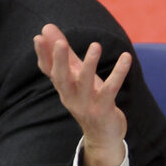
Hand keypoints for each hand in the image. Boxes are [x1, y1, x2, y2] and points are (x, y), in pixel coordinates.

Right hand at [34, 24, 130, 165]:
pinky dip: (119, 73)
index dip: (43, 55)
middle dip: (59, 60)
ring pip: (85, 83)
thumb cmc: (88, 100)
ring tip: (96, 45)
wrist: (102, 137)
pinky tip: (127, 58)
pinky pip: (111, 89)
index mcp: (63, 88)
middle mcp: (71, 96)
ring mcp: (86, 105)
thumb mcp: (76, 77)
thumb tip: (47, 28)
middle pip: (61, 78)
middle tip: (59, 42)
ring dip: (90, 64)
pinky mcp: (104, 110)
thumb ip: (65, 54)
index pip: (49, 71)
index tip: (38, 37)